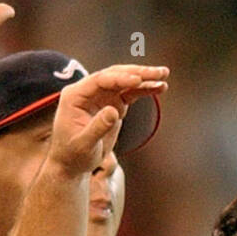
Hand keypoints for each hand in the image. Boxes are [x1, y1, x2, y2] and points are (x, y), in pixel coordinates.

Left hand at [46, 63, 169, 175]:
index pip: (100, 80)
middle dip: (138, 73)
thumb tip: (114, 111)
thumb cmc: (74, 155)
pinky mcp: (113, 104)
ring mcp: (101, 97)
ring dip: (145, 78)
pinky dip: (144, 90)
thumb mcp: (84, 145)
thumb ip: (97, 128)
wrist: (72, 163)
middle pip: (115, 75)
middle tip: (159, 72)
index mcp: (75, 95)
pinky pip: (130, 93)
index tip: (138, 80)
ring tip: (164, 75)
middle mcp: (88, 91)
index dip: (120, 78)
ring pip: (125, 82)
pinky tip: (159, 87)